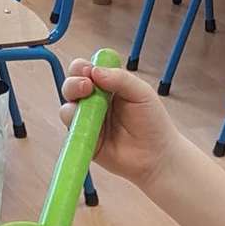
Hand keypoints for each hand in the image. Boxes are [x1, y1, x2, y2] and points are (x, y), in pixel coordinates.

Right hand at [60, 57, 181, 188]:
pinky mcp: (85, 141)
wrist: (156, 157)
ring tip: (89, 110)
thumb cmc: (152, 123)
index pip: (86, 70)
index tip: (88, 71)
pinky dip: (73, 127)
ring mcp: (88, 122)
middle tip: (87, 87)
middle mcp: (94, 102)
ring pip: (67, 108)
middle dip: (73, 83)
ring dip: (72, 105)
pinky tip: (86, 127)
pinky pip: (71, 132)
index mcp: (107, 86)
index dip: (82, 68)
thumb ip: (120, 78)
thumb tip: (94, 71)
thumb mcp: (141, 93)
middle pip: (71, 86)